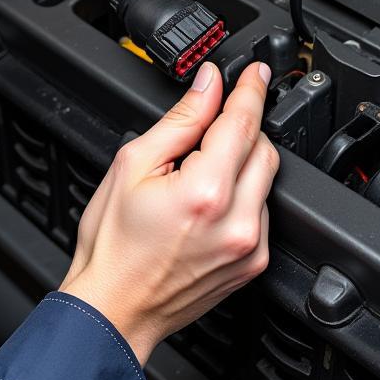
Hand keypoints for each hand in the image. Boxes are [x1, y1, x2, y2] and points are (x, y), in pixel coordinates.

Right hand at [59, 61, 277, 365]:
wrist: (115, 307)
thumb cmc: (113, 245)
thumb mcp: (132, 164)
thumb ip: (180, 120)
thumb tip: (208, 86)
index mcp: (205, 191)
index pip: (243, 123)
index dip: (250, 90)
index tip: (255, 73)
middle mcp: (237, 221)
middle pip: (264, 148)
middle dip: (242, 127)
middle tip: (207, 128)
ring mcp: (249, 245)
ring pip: (266, 178)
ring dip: (241, 161)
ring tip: (196, 174)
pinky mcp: (253, 263)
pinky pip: (261, 210)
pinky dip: (242, 194)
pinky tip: (206, 203)